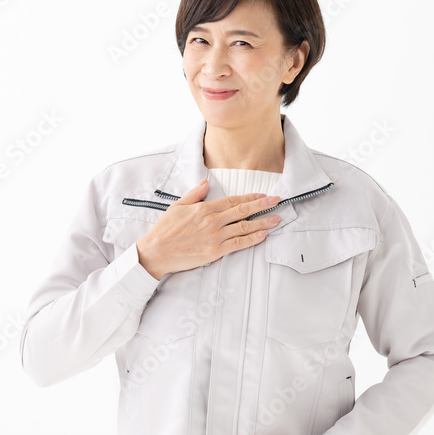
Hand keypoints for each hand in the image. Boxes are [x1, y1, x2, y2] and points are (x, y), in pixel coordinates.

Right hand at [136, 179, 281, 279]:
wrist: (156, 251)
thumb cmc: (165, 230)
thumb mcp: (177, 206)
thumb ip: (194, 194)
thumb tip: (205, 183)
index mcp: (204, 208)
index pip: (233, 200)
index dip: (250, 197)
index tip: (263, 194)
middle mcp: (213, 220)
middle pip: (243, 211)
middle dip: (262, 205)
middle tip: (277, 201)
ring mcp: (215, 236)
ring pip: (244, 227)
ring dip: (262, 222)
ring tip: (276, 218)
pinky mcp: (215, 251)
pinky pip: (238, 244)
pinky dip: (252, 239)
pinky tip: (263, 235)